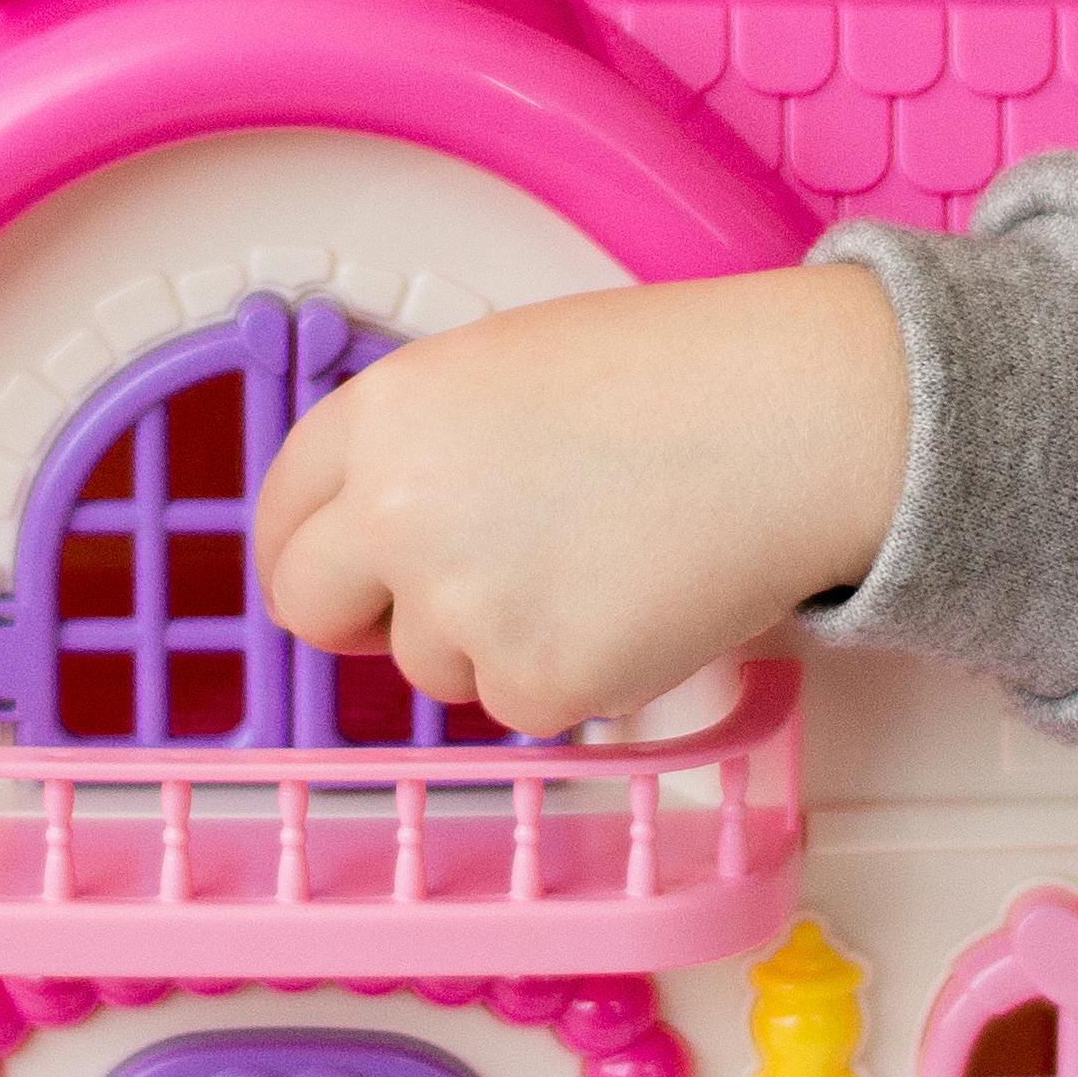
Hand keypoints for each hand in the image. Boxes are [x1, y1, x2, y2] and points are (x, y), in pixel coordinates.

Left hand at [259, 266, 906, 736]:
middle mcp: (396, 512)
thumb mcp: (506, 371)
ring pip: (431, 663)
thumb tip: (378, 528)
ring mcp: (461, 605)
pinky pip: (519, 705)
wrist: (795, 422)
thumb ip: (421, 446)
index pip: (282, 511)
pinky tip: (635, 600)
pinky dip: (574, 673)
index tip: (334, 572)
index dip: (306, 548)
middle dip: (362, 616)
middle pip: (310, 606)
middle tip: (445, 600)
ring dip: (494, 636)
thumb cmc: (680, 379)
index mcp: (384, 414)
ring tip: (598, 558)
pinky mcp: (536, 682)